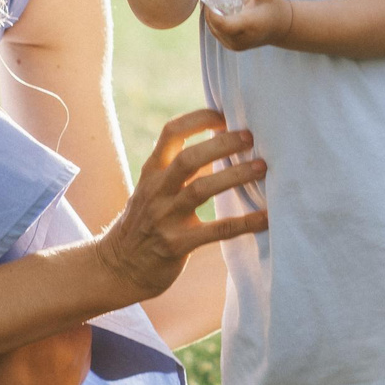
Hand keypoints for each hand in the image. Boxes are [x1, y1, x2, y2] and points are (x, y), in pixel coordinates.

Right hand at [92, 109, 266, 299]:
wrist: (118, 268)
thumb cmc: (144, 224)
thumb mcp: (152, 190)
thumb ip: (178, 169)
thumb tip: (220, 144)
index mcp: (152, 172)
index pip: (171, 133)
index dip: (198, 119)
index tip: (225, 116)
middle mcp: (156, 191)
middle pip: (188, 158)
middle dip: (221, 144)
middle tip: (250, 138)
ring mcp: (165, 218)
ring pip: (200, 190)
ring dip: (234, 176)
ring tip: (261, 168)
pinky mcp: (176, 245)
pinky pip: (217, 231)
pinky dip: (244, 223)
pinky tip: (266, 217)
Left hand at [202, 0, 293, 51]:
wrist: (281, 28)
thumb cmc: (274, 7)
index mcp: (249, 26)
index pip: (221, 23)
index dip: (211, 10)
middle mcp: (240, 39)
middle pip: (213, 25)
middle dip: (209, 8)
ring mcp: (234, 45)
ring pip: (212, 29)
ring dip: (210, 14)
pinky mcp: (231, 46)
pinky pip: (216, 32)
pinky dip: (214, 21)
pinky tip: (218, 9)